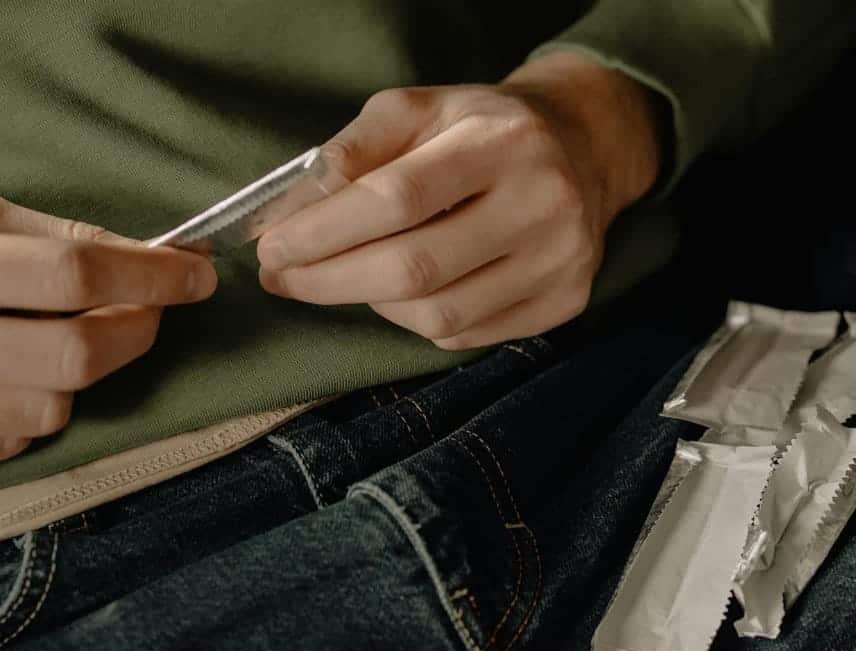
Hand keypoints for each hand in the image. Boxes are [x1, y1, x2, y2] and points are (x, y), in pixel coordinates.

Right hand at [0, 193, 216, 474]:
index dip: (149, 276)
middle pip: (74, 355)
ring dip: (80, 374)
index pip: (72, 274)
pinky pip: (5, 443)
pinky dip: (29, 411)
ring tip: (68, 338)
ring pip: (48, 408)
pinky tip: (14, 376)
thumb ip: (44, 235)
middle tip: (152, 310)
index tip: (196, 274)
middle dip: (136, 331)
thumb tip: (143, 255)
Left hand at [257, 52, 663, 348]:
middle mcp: (543, 203)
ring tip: (344, 278)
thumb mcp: (417, 111)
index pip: (399, 198)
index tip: (272, 249)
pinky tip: (402, 293)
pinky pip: (466, 335)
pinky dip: (416, 321)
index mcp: (501, 141)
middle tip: (284, 278)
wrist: (583, 148)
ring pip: (439, 314)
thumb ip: (352, 153)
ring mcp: (561, 260)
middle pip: (417, 268)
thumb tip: (288, 218)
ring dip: (371, 304)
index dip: (325, 232)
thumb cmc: (481, 129)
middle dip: (331, 281)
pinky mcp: (565, 302)